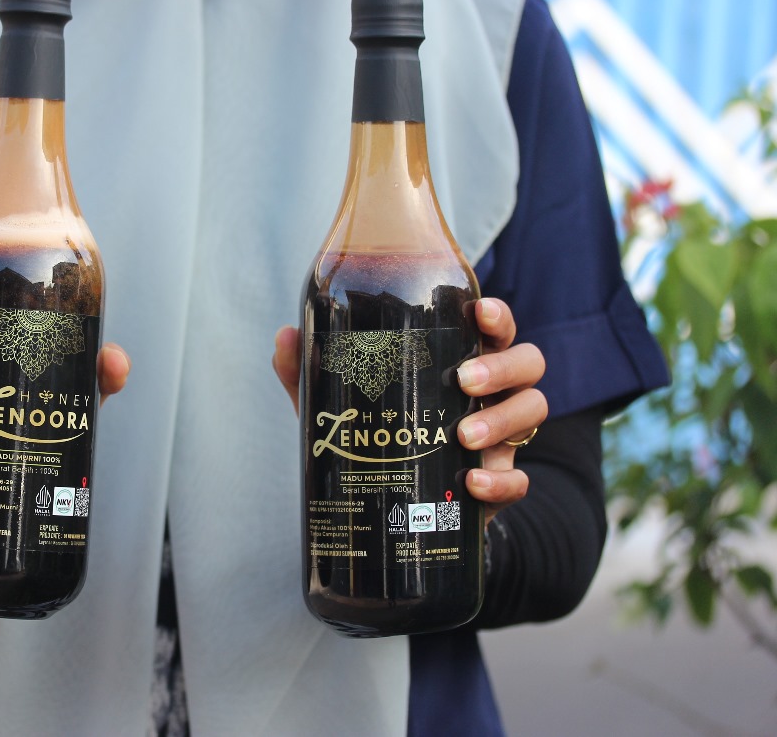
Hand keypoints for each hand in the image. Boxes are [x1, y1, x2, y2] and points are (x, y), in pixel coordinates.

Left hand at [271, 297, 545, 520]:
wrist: (398, 507)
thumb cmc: (377, 433)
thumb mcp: (344, 402)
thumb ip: (312, 372)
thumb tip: (287, 336)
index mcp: (460, 359)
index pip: (494, 327)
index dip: (496, 316)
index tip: (479, 313)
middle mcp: (491, 392)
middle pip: (529, 362)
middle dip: (502, 367)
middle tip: (464, 381)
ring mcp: (502, 436)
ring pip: (533, 410)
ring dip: (503, 419)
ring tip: (464, 435)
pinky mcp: (499, 481)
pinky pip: (519, 480)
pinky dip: (502, 481)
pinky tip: (473, 483)